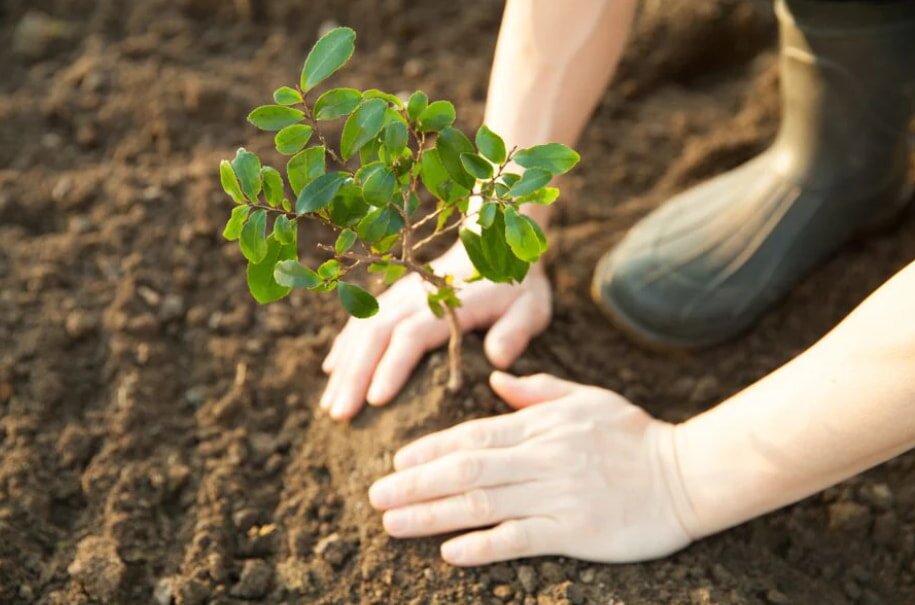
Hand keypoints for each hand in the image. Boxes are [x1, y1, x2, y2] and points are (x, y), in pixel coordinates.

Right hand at [319, 246, 551, 419]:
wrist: (496, 244)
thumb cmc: (516, 286)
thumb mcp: (530, 307)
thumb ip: (515, 331)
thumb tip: (498, 359)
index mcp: (448, 303)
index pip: (412, 336)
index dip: (392, 367)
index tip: (375, 401)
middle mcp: (415, 297)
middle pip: (376, 335)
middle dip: (355, 376)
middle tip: (340, 415)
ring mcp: (400, 295)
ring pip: (362, 329)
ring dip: (344, 367)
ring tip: (330, 406)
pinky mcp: (393, 297)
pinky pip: (361, 320)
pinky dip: (344, 345)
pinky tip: (332, 372)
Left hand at [368, 372, 693, 565]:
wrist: (689, 474)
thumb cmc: (635, 435)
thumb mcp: (587, 398)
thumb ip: (538, 391)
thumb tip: (496, 380)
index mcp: (542, 425)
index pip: (474, 435)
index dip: (431, 449)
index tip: (397, 461)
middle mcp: (542, 458)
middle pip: (467, 470)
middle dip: (416, 483)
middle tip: (375, 496)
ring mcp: (558, 495)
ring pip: (483, 504)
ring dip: (432, 515)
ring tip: (393, 524)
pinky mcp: (575, 530)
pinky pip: (520, 538)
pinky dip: (482, 545)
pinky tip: (449, 552)